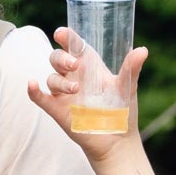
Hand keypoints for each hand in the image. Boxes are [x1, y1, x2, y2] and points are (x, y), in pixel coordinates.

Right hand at [25, 27, 149, 163]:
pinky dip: (33, 91)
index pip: (74, 46)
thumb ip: (131, 68)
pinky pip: (40, 97)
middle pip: (57, 58)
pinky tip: (32, 85)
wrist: (117, 140)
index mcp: (90, 67)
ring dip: (60, 80)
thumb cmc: (122, 111)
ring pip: (51, 78)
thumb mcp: (127, 87)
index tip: (61, 33)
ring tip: (75, 89)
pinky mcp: (57, 110)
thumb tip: (143, 50)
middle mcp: (74, 77)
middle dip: (61, 57)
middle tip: (74, 65)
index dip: (66, 37)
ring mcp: (64, 94)